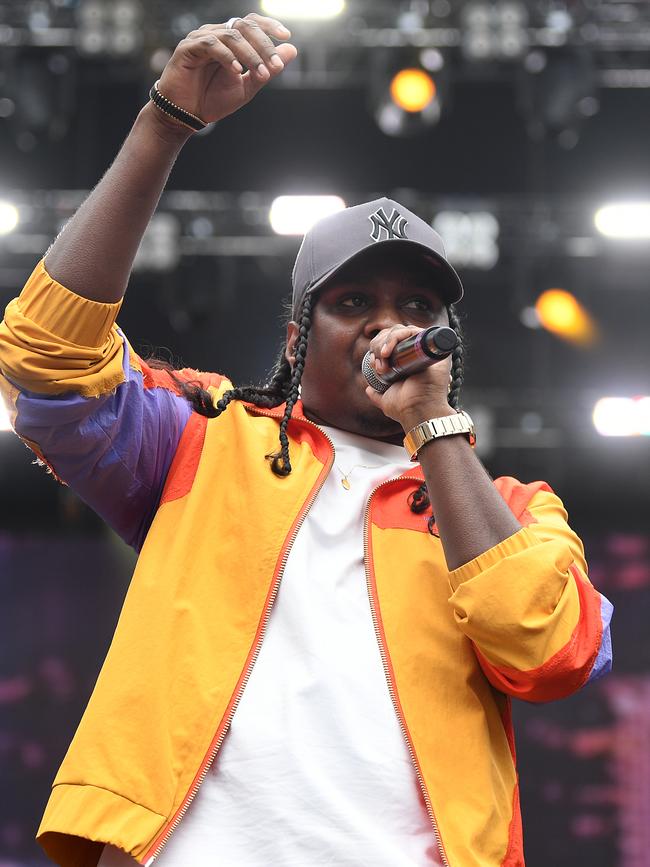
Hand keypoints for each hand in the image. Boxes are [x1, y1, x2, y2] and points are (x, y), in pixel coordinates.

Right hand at [156, 13, 296, 125]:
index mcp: (229, 40)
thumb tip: (292, 50)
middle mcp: (215, 34)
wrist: (187, 115)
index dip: (269, 26)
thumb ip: (267, 69)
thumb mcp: (247, 87)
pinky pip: (211, 45)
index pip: (251, 23)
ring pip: (231, 36)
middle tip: (276, 66)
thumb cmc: (213, 99)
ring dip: (250, 55)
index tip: (286, 36)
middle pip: (244, 27)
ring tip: (261, 73)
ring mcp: (200, 38)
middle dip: (264, 45)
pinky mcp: (188, 48)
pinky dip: (228, 57)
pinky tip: (238, 71)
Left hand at [364, 325, 454, 431]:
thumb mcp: (387, 400)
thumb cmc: (406, 409)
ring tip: (383, 362)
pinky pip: (415, 331)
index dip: (379, 346)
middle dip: (379, 344)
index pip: (392, 342)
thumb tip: (369, 390)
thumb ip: (377, 396)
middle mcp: (418, 354)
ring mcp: (426, 350)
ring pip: (402, 330)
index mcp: (409, 362)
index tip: (375, 362)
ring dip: (385, 342)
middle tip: (378, 364)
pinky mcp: (432, 347)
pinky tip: (388, 352)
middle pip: (395, 333)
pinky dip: (397, 336)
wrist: (417, 412)